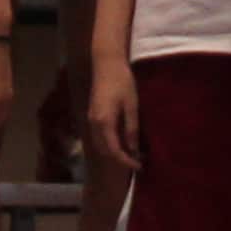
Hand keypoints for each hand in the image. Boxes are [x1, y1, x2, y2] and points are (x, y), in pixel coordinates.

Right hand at [89, 56, 143, 172]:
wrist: (107, 64)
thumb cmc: (122, 82)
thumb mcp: (131, 106)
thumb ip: (131, 129)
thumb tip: (133, 150)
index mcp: (104, 123)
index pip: (114, 150)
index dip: (126, 161)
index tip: (139, 166)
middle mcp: (94, 124)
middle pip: (104, 150)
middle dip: (119, 159)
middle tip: (137, 162)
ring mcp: (91, 119)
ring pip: (100, 144)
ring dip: (114, 152)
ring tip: (131, 154)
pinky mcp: (93, 115)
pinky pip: (99, 136)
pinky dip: (109, 143)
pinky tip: (122, 141)